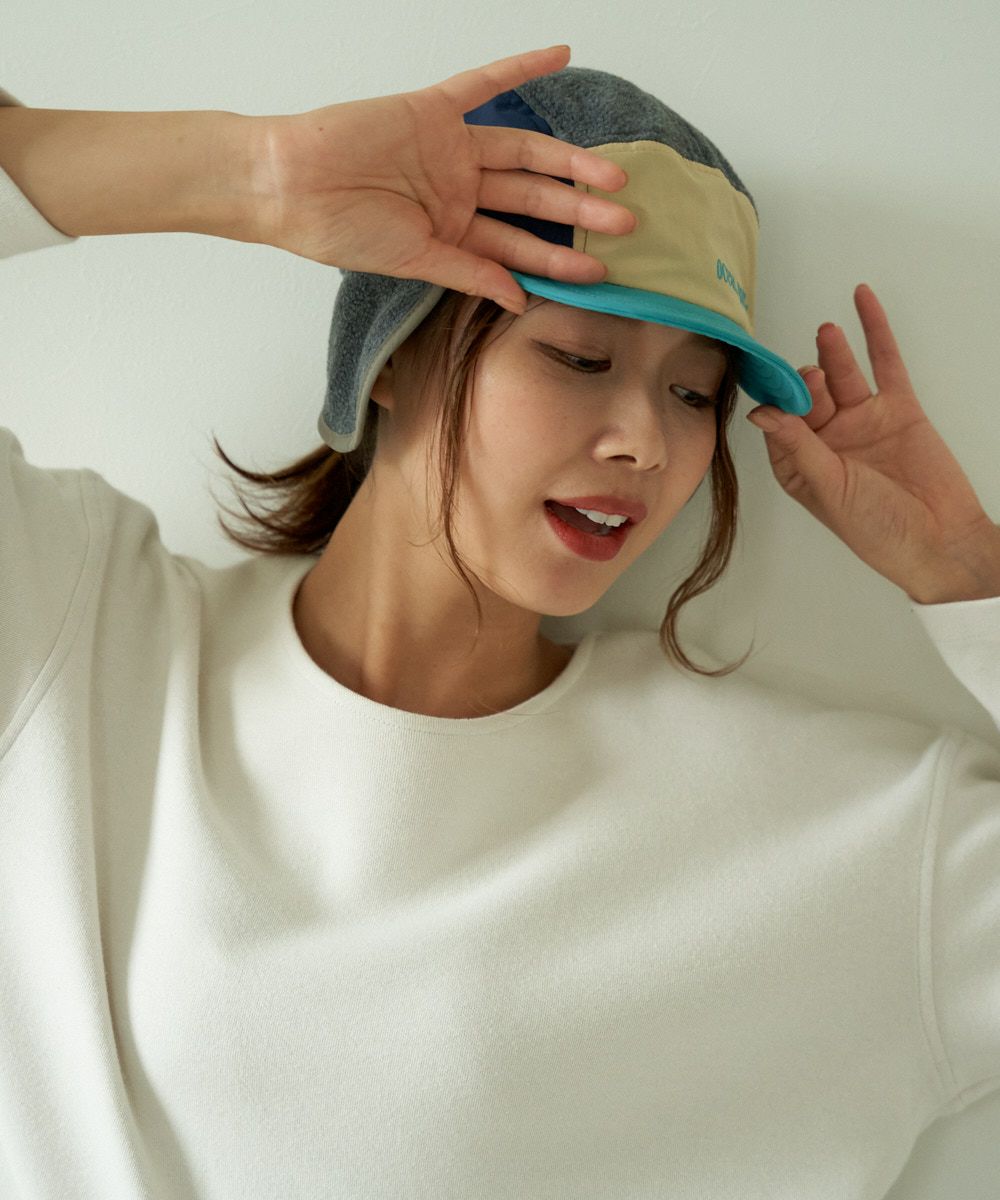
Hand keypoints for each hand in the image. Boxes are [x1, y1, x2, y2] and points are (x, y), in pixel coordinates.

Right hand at [247, 45, 635, 312]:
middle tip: (627, 224)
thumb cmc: (337, 230)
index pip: (519, 248)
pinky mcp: (431, 110)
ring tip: (613, 177)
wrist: (287, 186)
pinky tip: (559, 51)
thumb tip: (516, 301)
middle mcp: (458, 190)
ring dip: (569, 162)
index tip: (601, 276)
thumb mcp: (413, 259)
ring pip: (523, 154)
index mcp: (453, 231)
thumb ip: (467, 272)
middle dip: (580, 215)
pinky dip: (519, 66)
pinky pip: (483, 83)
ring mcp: (448, 149)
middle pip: (533, 202)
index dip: (559, 261)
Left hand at [746, 283, 999, 602]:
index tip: (770, 385)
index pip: (779, 422)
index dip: (775, 402)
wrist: (938, 538)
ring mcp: (862, 420)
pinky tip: (861, 300)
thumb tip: (761, 412)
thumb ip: (797, 446)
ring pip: (841, 375)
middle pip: (808, 395)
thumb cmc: (875, 527)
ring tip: (825, 332)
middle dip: (804, 382)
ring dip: (830, 352)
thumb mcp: (827, 487)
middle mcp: (827, 439)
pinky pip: (884, 362)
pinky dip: (874, 330)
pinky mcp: (898, 407)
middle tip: (809, 378)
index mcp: (800, 464)